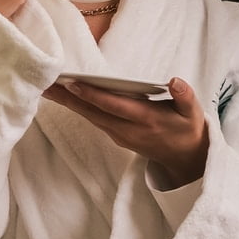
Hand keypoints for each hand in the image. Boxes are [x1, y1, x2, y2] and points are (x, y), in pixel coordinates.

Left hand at [43, 76, 209, 186]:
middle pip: (93, 112)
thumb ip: (185, 96)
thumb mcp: (192, 113)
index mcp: (146, 120)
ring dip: (68, 103)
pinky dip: (78, 107)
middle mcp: (128, 130)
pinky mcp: (115, 135)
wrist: (184, 157)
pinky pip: (93, 119)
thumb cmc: (187, 128)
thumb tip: (175, 81)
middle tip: (46, 85)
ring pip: (90, 116)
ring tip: (48, 88)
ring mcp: (119, 135)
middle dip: (68, 99)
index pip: (115, 106)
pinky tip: (64, 96)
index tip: (74, 84)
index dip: (94, 96)